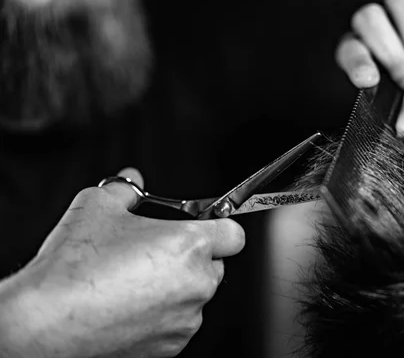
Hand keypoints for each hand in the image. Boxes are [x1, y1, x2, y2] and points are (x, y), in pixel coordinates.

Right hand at [4, 168, 244, 357]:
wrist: (50, 321)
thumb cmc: (76, 266)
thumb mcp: (98, 206)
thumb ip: (125, 189)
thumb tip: (131, 180)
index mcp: (189, 245)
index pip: (233, 234)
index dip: (218, 227)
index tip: (204, 228)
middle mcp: (196, 283)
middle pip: (214, 264)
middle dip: (193, 256)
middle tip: (157, 252)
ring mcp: (186, 317)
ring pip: (196, 294)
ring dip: (178, 285)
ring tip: (137, 280)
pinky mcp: (172, 344)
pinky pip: (179, 321)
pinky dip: (165, 313)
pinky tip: (132, 304)